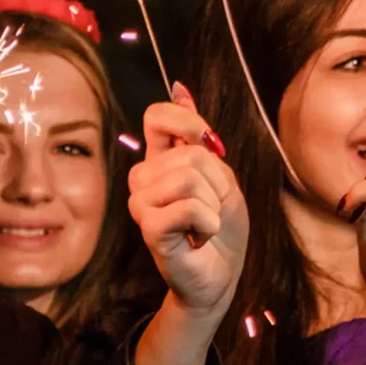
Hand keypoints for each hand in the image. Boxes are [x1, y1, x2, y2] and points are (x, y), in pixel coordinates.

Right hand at [128, 85, 248, 324]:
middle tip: (211, 209)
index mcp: (159, 162)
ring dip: (213, 205)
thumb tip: (180, 88)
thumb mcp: (222, 177)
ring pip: (188, 178)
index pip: (157, 115)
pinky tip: (200, 238)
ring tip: (204, 224)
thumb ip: (200, 140)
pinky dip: (207, 222)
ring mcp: (143, 205)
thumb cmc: (220, 230)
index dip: (187, 122)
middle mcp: (144, 180)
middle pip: (188, 153)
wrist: (220, 277)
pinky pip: (187, 207)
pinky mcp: (150, 230)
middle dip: (217, 182)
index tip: (212, 148)